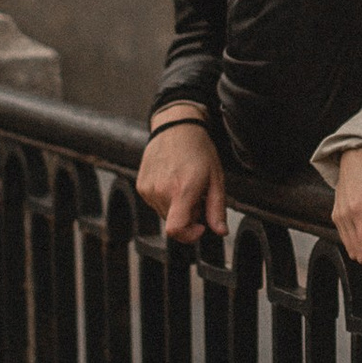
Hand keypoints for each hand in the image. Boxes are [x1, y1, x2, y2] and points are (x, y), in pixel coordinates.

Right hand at [138, 119, 225, 243]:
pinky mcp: (141, 185)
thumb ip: (217, 209)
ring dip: (177, 207)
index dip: (189, 236)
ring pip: (165, 214)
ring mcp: (148, 188)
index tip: (200, 227)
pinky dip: (166, 198)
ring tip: (184, 184)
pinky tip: (172, 180)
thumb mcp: (216, 179)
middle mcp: (161, 191)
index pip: (176, 229)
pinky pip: (155, 203)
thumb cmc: (199, 151)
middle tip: (197, 195)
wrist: (176, 127)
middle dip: (188, 215)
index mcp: (182, 190)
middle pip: (174, 223)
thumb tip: (220, 232)